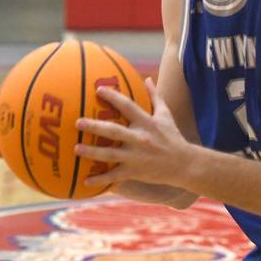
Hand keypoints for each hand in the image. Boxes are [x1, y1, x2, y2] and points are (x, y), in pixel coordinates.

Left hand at [74, 78, 192, 187]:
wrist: (184, 164)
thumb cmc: (173, 137)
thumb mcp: (166, 115)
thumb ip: (155, 97)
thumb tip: (147, 79)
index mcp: (147, 123)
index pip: (128, 106)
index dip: (113, 97)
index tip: (98, 90)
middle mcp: (140, 139)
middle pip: (114, 131)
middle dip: (95, 126)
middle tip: (78, 122)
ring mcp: (136, 157)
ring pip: (110, 154)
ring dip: (92, 152)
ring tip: (76, 148)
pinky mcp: (134, 171)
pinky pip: (114, 176)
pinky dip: (100, 179)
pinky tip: (85, 181)